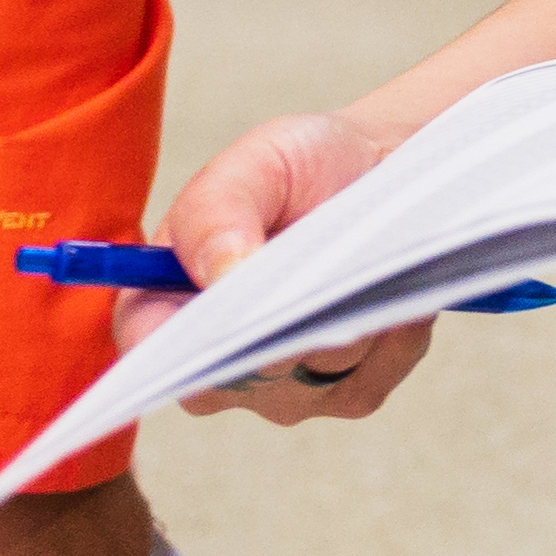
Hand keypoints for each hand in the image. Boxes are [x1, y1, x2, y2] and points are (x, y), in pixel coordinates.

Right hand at [126, 109, 441, 420]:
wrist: (382, 173)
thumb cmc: (303, 167)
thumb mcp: (255, 163)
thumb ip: (218, 211)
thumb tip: (220, 274)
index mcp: (166, 300)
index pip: (151, 351)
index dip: (181, 351)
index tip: (234, 319)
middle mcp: (217, 358)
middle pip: (237, 379)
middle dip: (285, 332)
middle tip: (326, 283)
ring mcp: (280, 386)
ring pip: (310, 382)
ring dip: (348, 326)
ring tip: (372, 269)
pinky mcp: (344, 392)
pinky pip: (366, 387)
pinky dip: (393, 344)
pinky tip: (403, 299)